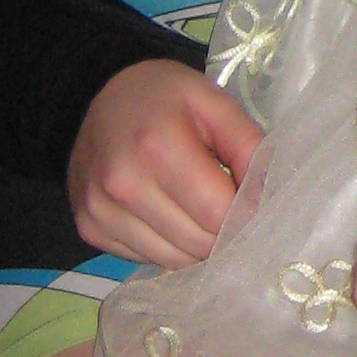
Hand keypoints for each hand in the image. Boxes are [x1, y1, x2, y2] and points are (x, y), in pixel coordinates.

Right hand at [68, 60, 264, 266]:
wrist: (96, 96)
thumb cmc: (164, 97)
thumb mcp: (215, 103)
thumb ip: (249, 146)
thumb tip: (267, 198)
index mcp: (157, 147)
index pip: (218, 214)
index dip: (245, 212)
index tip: (254, 201)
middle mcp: (122, 185)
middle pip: (197, 243)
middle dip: (224, 232)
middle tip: (228, 205)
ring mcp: (100, 211)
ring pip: (173, 260)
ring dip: (197, 244)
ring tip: (198, 209)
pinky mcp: (89, 228)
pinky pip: (145, 258)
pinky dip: (167, 245)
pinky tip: (168, 214)